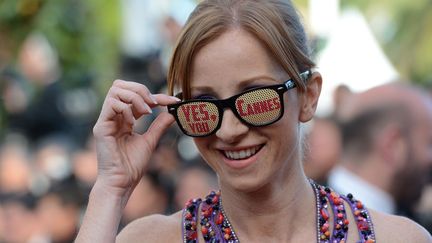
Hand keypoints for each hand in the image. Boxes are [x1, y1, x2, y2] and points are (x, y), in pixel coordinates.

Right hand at [92, 80, 179, 195]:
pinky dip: (126, 109)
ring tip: (145, 113)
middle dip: (140, 89)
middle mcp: (112, 116)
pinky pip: (112, 104)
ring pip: (116, 90)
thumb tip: (172, 112)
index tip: (174, 101)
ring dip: (135, 98)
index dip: (157, 95)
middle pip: (120, 85)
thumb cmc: (132, 166)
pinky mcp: (100, 127)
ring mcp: (105, 120)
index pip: (137, 97)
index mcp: (123, 119)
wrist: (122, 183)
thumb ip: (159, 126)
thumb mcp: (150, 141)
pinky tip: (132, 123)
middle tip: (153, 104)